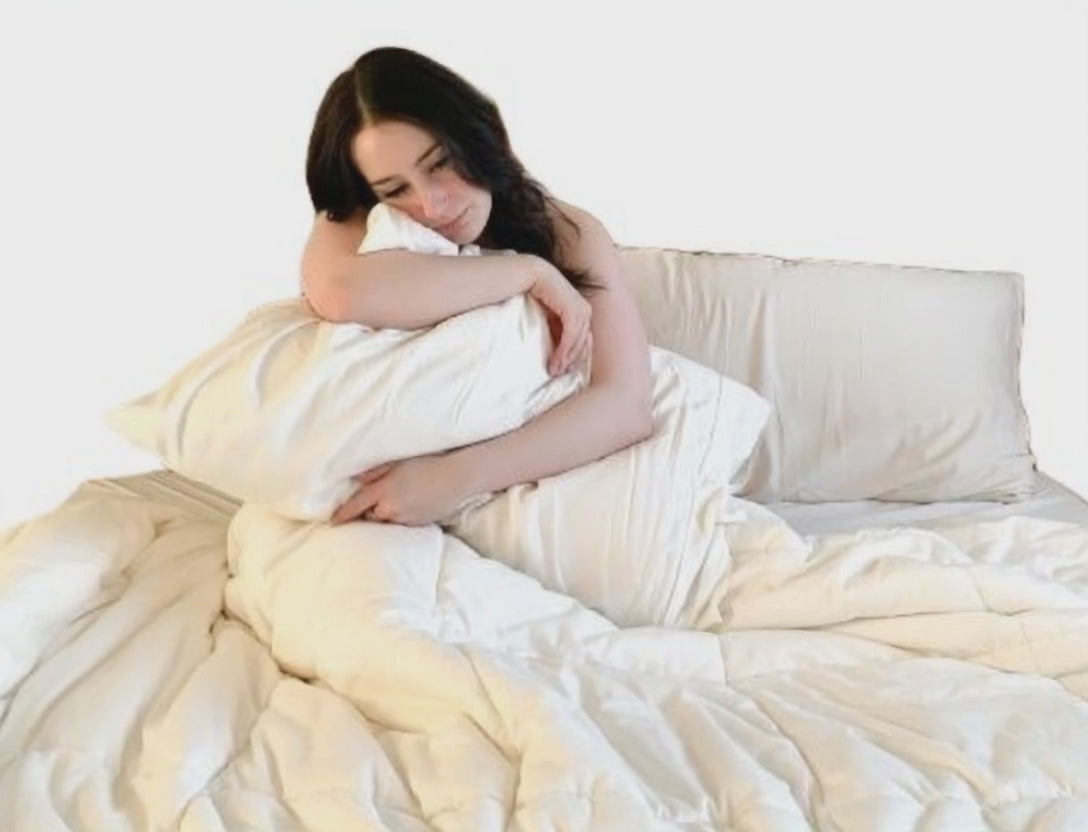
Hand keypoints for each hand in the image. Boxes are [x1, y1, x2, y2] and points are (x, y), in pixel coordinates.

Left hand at [330, 453, 468, 526]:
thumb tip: (356, 480)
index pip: (356, 506)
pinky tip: (408, 505)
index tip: (333, 521)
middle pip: (370, 517)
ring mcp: (406, 519)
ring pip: (386, 522)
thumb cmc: (428, 464)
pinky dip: (399, 518)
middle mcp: (392, 508)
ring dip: (384, 515)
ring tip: (391, 503)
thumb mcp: (398, 462)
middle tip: (369, 504)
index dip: (343, 514)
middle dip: (367, 512)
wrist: (458, 477)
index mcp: (384, 490)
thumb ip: (375, 471)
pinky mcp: (419, 525)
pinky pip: (402, 525)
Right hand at [526, 257, 591, 376]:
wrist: (515, 274)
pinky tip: (555, 360)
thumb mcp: (540, 314)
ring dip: (567, 356)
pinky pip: (571, 329)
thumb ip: (550, 327)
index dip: (573, 354)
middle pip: (582, 336)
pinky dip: (565, 347)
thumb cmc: (521, 293)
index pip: (580, 334)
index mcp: (573, 303)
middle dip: (572, 357)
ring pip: (578, 335)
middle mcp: (579, 301)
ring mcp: (576, 300)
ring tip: (554, 370)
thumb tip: (552, 348)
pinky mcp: (570, 302)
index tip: (562, 369)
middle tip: (558, 374)